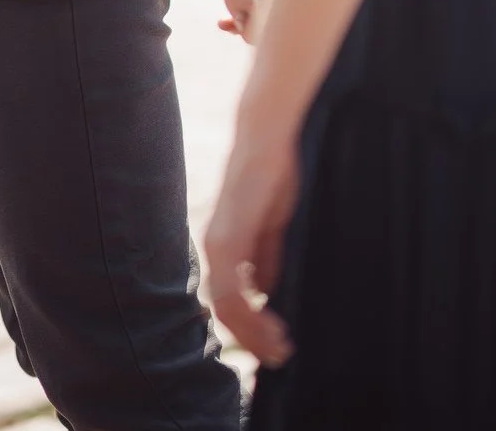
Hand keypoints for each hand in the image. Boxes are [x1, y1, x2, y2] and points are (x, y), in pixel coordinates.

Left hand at [206, 119, 298, 366]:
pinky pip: (232, 287)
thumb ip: (265, 256)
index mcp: (225, 246)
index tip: (276, 347)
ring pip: (226, 306)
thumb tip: (264, 291)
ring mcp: (220, 243)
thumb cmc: (274, 175)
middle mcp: (215, 247)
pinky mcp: (230, 236)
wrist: (270, 137)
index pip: (229, 301)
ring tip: (279, 348)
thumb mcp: (273, 225)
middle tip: (279, 358)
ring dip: (253, 333)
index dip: (250, 328)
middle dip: (252, 339)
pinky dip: (250, 313)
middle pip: (224, 310)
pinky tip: (273, 324)